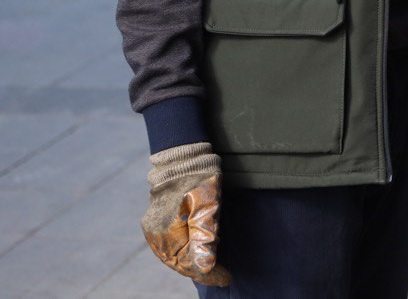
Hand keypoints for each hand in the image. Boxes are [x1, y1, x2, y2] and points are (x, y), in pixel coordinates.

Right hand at [141, 143, 231, 286]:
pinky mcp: (156, 222)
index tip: (227, 279)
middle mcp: (155, 232)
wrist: (184, 156)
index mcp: (166, 230)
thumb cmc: (200, 179)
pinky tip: (194, 258)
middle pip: (178, 262)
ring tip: (211, 273)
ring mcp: (153, 227)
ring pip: (173, 256)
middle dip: (201, 272)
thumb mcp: (208, 206)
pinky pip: (169, 246)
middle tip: (222, 278)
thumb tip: (205, 267)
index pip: (188, 263)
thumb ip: (205, 238)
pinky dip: (183, 255)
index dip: (209, 274)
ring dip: (191, 266)